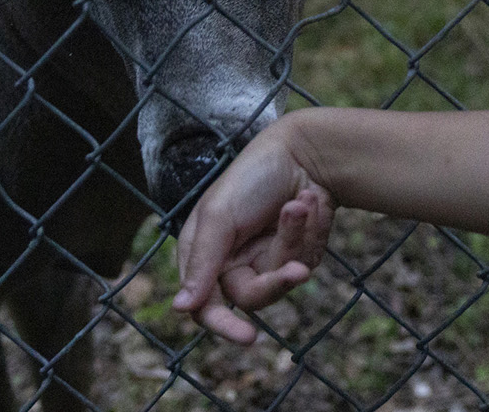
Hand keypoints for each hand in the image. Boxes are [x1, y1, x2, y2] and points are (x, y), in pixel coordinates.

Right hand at [173, 117, 333, 343]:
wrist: (303, 152)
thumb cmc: (251, 177)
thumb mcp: (219, 215)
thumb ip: (202, 262)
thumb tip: (180, 309)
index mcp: (204, 253)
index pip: (205, 305)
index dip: (223, 325)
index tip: (248, 337)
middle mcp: (232, 262)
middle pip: (252, 299)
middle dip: (276, 278)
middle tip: (299, 270)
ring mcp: (266, 260)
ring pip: (281, 280)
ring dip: (293, 238)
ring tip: (301, 202)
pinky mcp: (297, 255)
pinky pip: (303, 262)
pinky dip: (307, 231)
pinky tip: (307, 201)